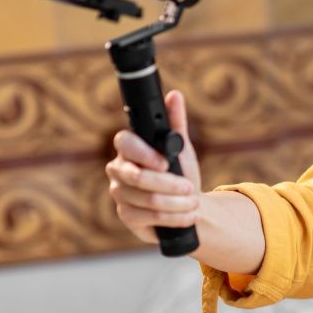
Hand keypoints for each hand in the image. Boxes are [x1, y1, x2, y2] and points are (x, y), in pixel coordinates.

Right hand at [105, 90, 201, 243]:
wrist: (188, 204)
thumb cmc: (181, 172)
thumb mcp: (182, 148)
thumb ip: (176, 123)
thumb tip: (174, 95)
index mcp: (129, 149)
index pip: (124, 143)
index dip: (144, 153)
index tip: (166, 162)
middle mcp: (118, 170)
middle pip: (136, 176)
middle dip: (169, 183)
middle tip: (189, 187)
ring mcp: (120, 194)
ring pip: (148, 199)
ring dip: (177, 203)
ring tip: (194, 203)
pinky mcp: (127, 216)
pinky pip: (150, 217)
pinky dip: (175, 217)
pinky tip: (188, 216)